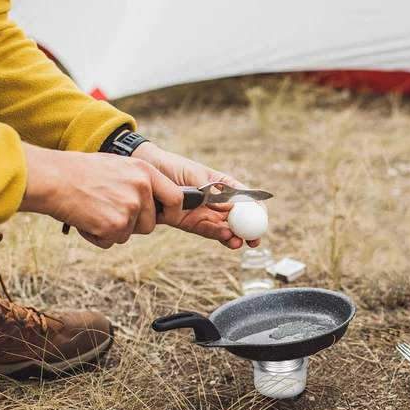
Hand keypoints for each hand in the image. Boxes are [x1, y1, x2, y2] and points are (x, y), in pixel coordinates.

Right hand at [20, 143, 181, 248]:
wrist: (53, 179)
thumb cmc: (80, 172)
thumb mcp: (118, 167)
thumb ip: (139, 182)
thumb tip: (154, 201)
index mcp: (145, 172)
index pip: (175, 198)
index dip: (172, 211)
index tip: (164, 216)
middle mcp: (141, 189)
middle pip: (149, 224)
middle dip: (132, 225)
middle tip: (108, 210)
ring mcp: (129, 208)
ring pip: (129, 234)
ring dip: (112, 230)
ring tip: (94, 210)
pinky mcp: (115, 225)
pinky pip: (111, 241)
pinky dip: (98, 236)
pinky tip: (86, 219)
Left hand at [132, 143, 261, 249]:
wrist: (146, 176)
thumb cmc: (172, 167)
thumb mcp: (193, 174)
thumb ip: (210, 191)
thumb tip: (227, 208)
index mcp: (224, 185)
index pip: (246, 198)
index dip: (257, 209)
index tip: (263, 218)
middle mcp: (218, 202)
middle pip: (240, 218)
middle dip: (250, 231)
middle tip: (255, 240)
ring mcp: (206, 214)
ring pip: (226, 229)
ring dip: (234, 237)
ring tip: (238, 242)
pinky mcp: (193, 224)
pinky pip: (208, 232)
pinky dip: (218, 236)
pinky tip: (226, 238)